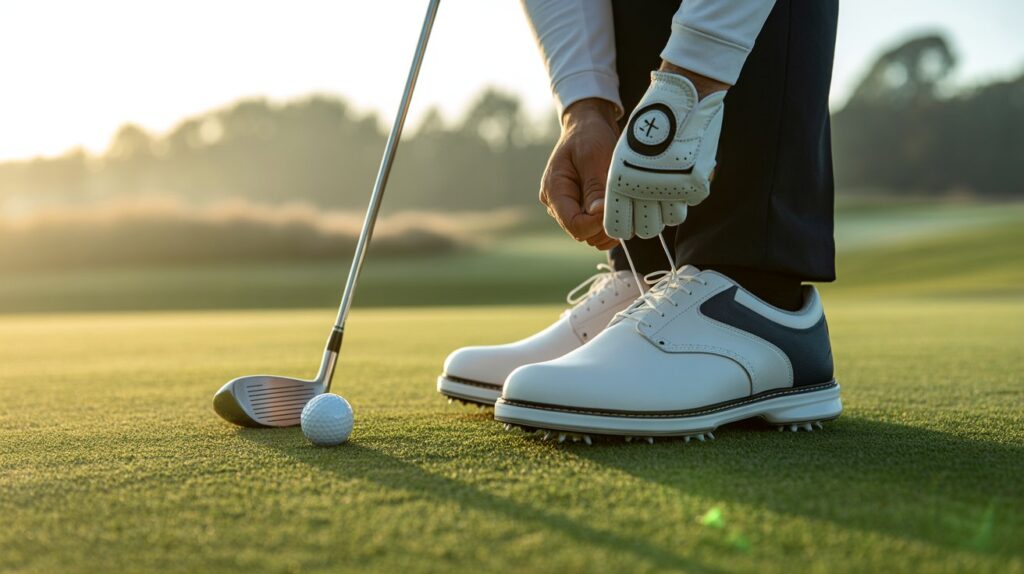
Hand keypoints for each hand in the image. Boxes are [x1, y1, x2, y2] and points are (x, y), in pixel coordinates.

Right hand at [539, 98, 619, 250]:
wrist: (589, 125)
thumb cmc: (589, 135)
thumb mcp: (593, 156)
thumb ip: (595, 187)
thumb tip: (598, 215)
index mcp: (554, 191)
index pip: (574, 225)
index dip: (597, 223)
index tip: (613, 205)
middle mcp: (558, 204)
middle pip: (583, 233)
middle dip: (604, 224)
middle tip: (622, 202)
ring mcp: (570, 207)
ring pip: (591, 234)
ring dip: (609, 224)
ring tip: (621, 200)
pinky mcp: (582, 207)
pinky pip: (597, 227)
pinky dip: (610, 221)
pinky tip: (620, 204)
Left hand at [604, 63, 728, 239]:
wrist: (685, 97)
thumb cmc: (647, 121)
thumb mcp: (621, 152)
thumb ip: (615, 186)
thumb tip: (610, 217)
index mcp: (620, 182)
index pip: (617, 228)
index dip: (621, 225)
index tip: (627, 217)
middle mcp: (644, 190)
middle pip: (644, 230)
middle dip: (645, 220)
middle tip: (648, 203)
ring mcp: (671, 190)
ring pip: (669, 220)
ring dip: (667, 208)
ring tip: (665, 187)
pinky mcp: (694, 186)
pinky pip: (688, 204)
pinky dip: (686, 194)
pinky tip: (681, 174)